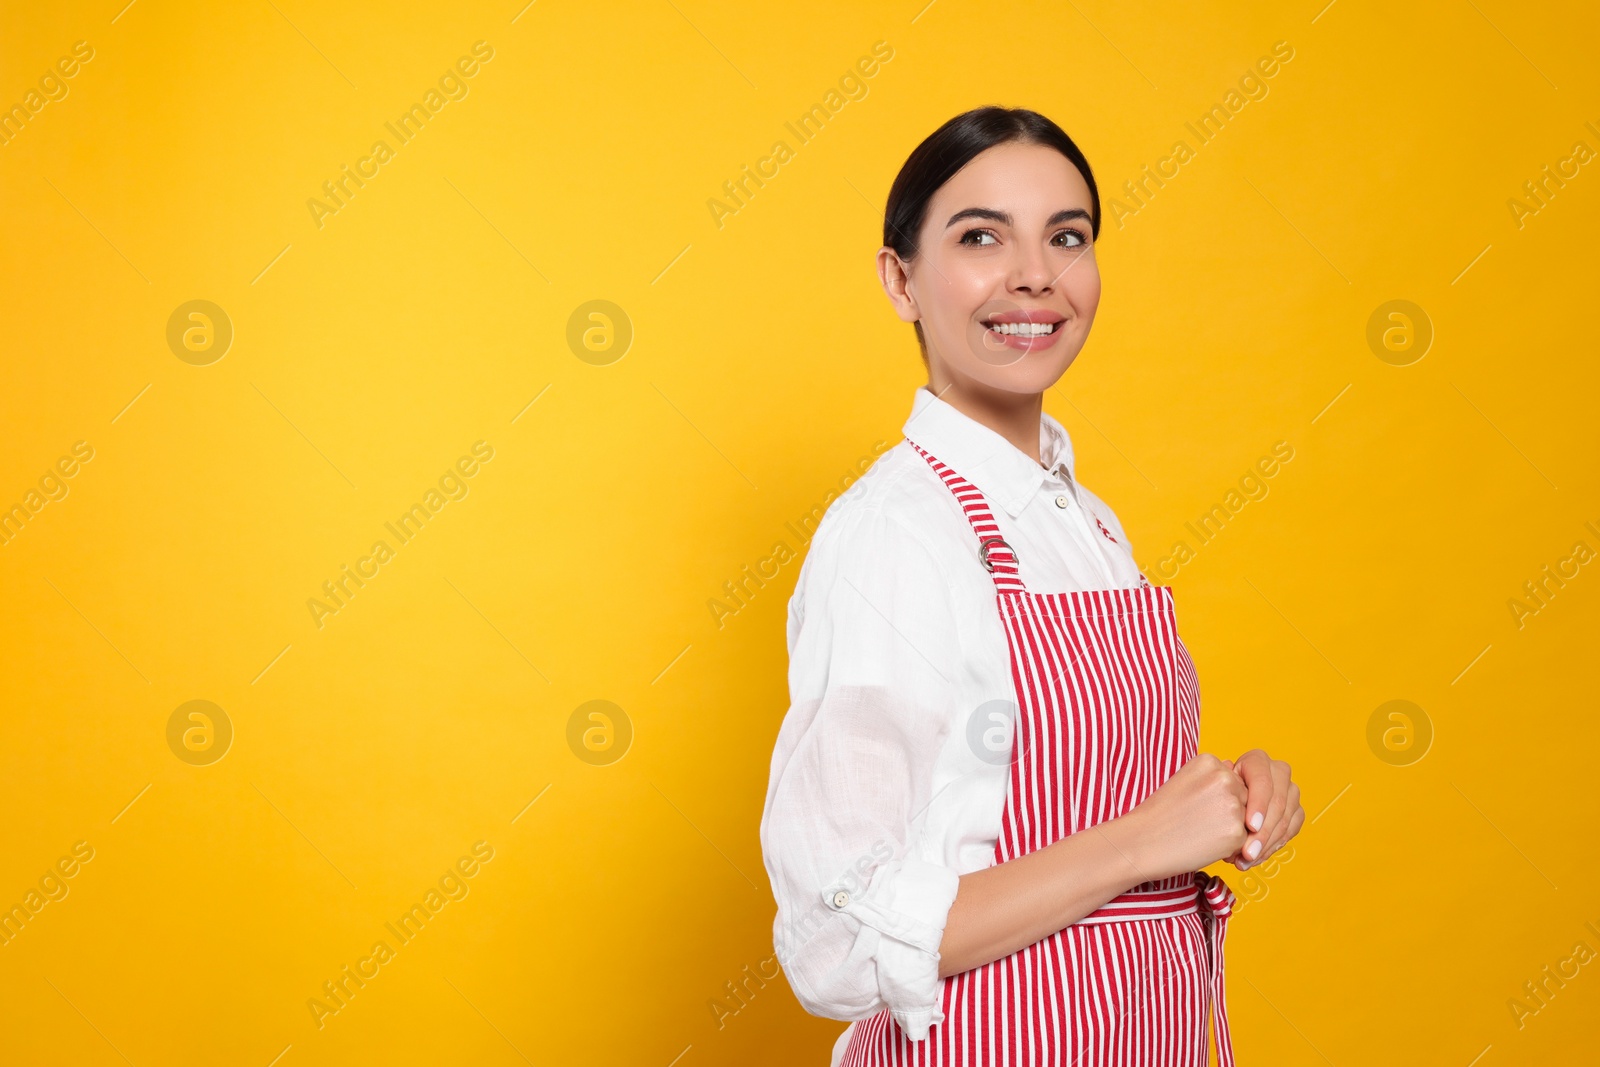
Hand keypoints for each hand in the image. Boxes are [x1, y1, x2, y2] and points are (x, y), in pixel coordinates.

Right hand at [1120, 753, 1249, 881]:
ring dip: (1230, 829)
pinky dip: (1229, 847)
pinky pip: (1244, 840)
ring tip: (1201, 833)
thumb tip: (1233, 767)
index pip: (1232, 781)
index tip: (1195, 808)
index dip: (1215, 800)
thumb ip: (1211, 776)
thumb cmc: (1159, 815)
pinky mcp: (1236, 831)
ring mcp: (1232, 803)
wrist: (1142, 841)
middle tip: (1198, 823)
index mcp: (1209, 761)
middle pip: (1244, 798)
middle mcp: (1224, 777)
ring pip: (1247, 819)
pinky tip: (1205, 845)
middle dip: (1227, 813)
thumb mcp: (1183, 781)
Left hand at [1222, 750, 1302, 869]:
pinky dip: (1273, 846)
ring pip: (1285, 820)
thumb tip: (1231, 803)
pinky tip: (1257, 856)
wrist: (1223, 800)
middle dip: (1262, 833)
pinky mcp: (1296, 809)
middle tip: (1247, 853)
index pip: (1262, 781)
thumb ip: (1224, 794)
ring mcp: (1290, 791)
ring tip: (1246, 860)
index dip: (1258, 804)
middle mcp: (1278, 772)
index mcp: (1257, 760)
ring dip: (1266, 844)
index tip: (1250, 827)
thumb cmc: (1214, 792)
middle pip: (1277, 803)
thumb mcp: (1215, 788)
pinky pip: (1291, 830)